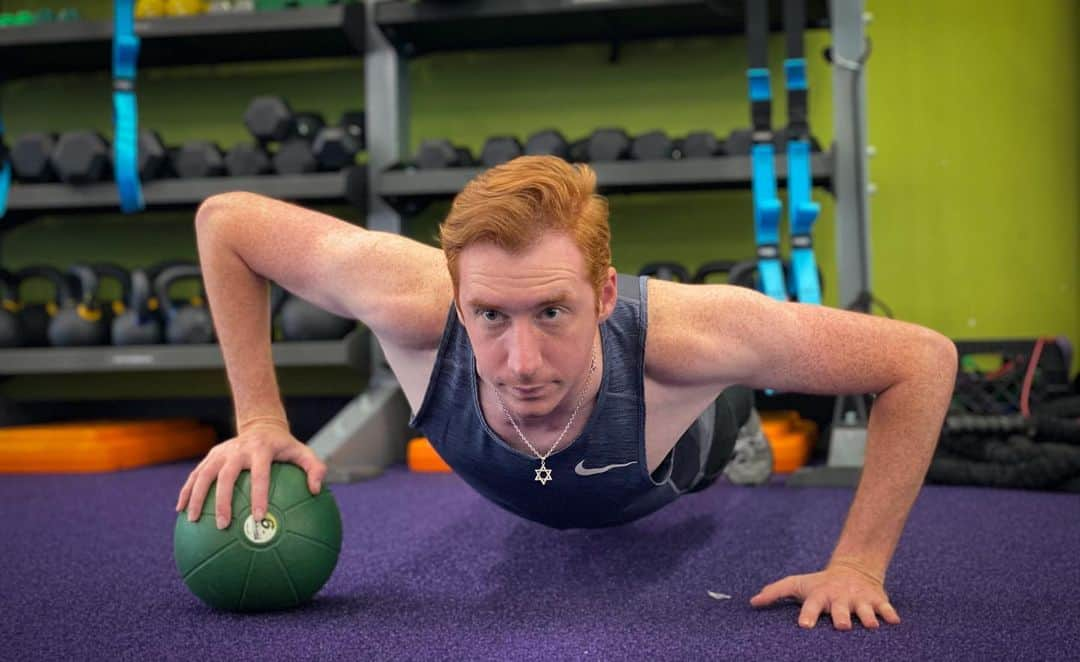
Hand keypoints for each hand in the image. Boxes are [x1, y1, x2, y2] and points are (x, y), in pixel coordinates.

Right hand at [175, 419, 326, 529]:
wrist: (261, 424)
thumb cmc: (285, 446)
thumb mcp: (304, 452)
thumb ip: (315, 468)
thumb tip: (317, 491)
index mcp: (262, 450)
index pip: (260, 474)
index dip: (259, 495)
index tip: (258, 517)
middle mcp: (238, 449)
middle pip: (227, 476)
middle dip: (223, 501)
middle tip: (223, 525)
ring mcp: (222, 451)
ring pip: (204, 474)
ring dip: (197, 497)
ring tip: (194, 520)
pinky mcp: (211, 455)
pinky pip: (195, 474)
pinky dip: (187, 490)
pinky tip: (180, 510)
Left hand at [749, 558, 900, 629]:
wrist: (852, 568)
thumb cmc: (820, 583)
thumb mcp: (797, 584)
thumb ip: (775, 592)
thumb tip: (752, 602)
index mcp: (820, 596)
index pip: (811, 605)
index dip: (807, 615)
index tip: (804, 625)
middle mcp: (839, 598)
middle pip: (840, 609)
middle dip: (841, 617)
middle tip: (841, 625)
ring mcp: (859, 599)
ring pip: (864, 610)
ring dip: (867, 617)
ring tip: (870, 625)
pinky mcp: (877, 600)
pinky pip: (886, 608)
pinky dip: (890, 613)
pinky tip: (894, 621)